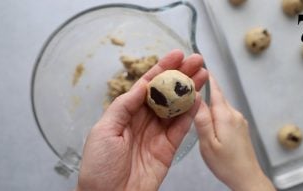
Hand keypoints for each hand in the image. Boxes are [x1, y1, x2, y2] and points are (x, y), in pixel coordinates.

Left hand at [77, 49, 208, 190]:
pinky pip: (182, 128)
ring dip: (190, 90)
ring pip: (177, 107)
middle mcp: (142, 121)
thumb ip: (124, 106)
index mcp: (124, 114)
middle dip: (181, 75)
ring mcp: (157, 135)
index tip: (176, 55)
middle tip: (197, 61)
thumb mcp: (104, 131)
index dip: (162, 69)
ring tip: (203, 75)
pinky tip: (199, 99)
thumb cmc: (98, 168)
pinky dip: (192, 113)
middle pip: (165, 93)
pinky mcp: (168, 149)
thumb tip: (142, 87)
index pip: (146, 86)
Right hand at [194, 75, 274, 190]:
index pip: (214, 89)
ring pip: (220, 106)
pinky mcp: (240, 128)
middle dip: (203, 88)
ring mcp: (239, 120)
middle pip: (216, 96)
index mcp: (225, 115)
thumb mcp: (208, 143)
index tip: (195, 64)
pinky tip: (205, 118)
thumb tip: (195, 97)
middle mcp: (234, 114)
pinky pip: (224, 114)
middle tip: (186, 81)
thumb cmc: (226, 164)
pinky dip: (214, 113)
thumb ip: (201, 119)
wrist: (247, 177)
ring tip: (191, 100)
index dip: (205, 76)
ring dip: (207, 102)